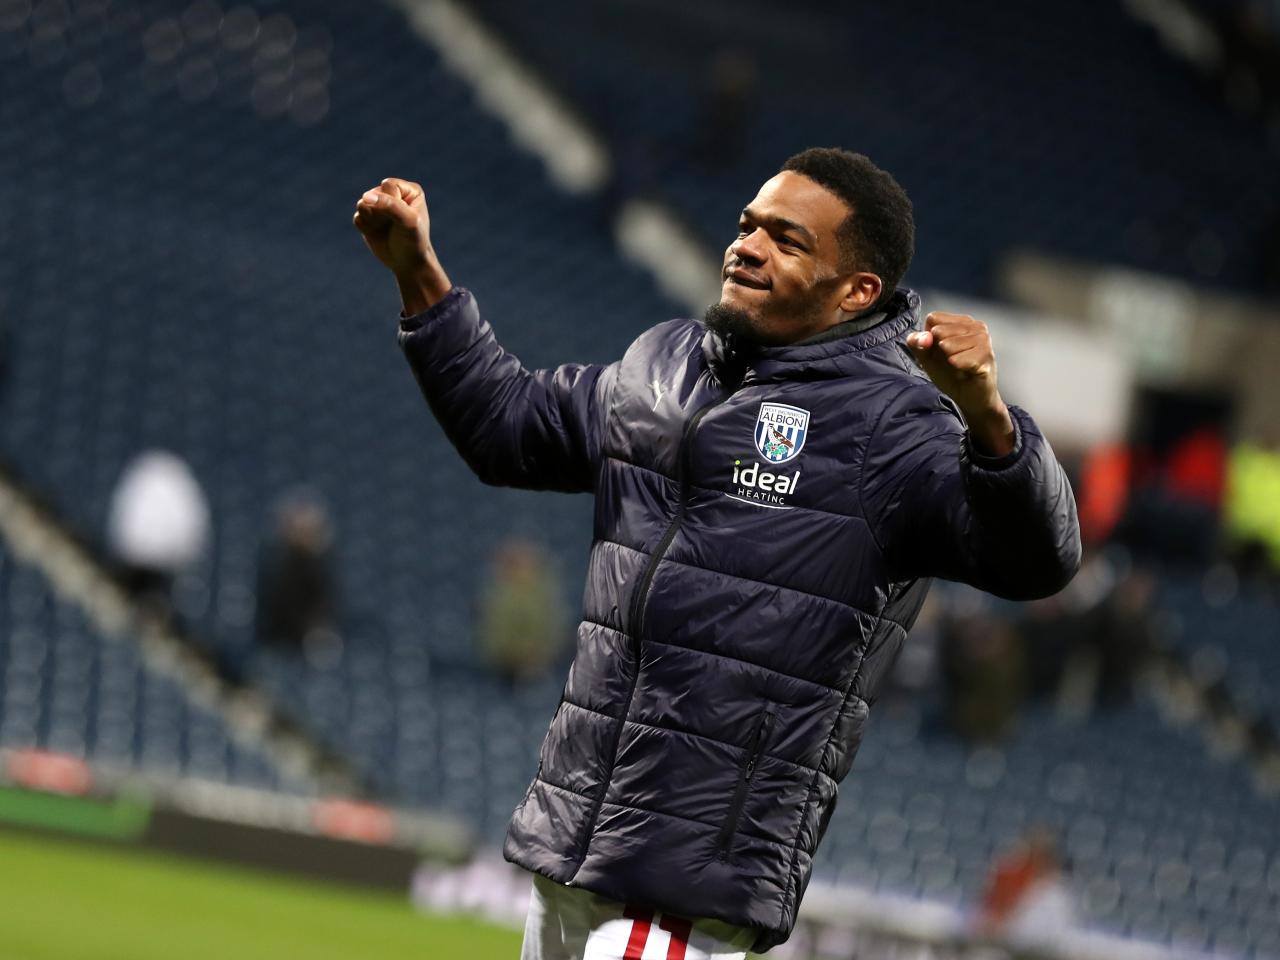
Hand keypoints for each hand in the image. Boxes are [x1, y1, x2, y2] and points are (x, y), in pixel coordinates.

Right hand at [353, 178, 451, 314]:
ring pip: (362, 204)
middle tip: (393, 226)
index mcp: (408, 191)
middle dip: (379, 212)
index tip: (401, 216)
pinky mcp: (368, 219)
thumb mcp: (408, 221)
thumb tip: (365, 197)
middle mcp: (392, 195)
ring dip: (371, 220)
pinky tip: (377, 234)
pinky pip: (357, 217)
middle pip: (372, 194)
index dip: (390, 201)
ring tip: (384, 228)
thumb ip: (390, 205)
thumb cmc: (414, 240)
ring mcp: (379, 207)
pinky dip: (366, 228)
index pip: (388, 185)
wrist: (408, 263)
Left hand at [906, 312, 1014, 456]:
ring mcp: (983, 340)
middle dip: (938, 350)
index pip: (934, 318)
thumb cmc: (951, 374)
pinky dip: (958, 365)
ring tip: (957, 365)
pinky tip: (962, 370)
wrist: (971, 398)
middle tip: (950, 360)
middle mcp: (975, 326)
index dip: (928, 336)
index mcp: (960, 322)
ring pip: (951, 344)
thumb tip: (924, 336)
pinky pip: (962, 358)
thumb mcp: (927, 358)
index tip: (937, 350)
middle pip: (940, 330)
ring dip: (949, 358)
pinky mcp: (986, 356)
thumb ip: (917, 344)